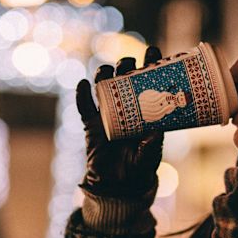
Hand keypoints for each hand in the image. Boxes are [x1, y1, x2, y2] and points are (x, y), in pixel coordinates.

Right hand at [76, 46, 163, 196]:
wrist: (118, 186)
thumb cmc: (139, 168)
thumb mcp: (150, 156)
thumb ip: (152, 144)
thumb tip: (156, 130)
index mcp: (144, 111)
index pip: (148, 82)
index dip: (149, 65)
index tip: (153, 51)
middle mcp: (126, 108)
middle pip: (124, 79)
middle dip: (126, 66)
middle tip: (129, 63)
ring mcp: (107, 115)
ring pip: (103, 87)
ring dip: (104, 75)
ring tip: (106, 70)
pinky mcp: (91, 125)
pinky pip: (84, 107)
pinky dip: (82, 95)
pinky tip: (83, 84)